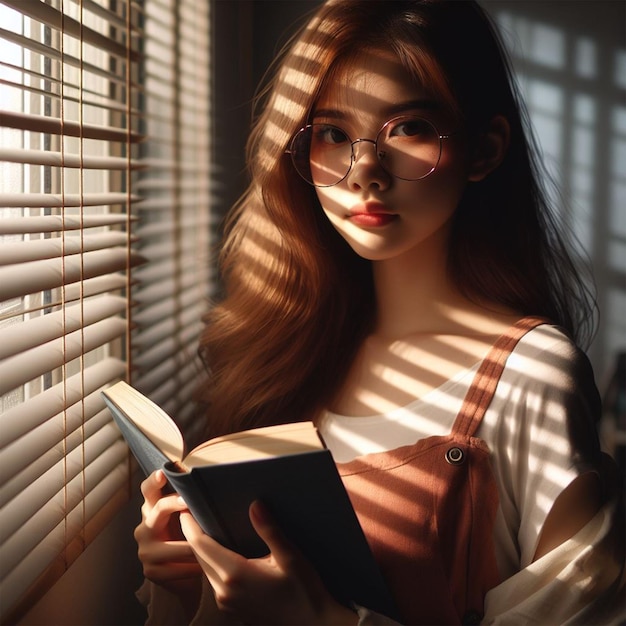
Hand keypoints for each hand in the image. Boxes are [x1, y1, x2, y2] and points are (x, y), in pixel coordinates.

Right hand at [134, 470, 202, 608]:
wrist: (179, 574)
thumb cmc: (187, 536)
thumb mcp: (186, 518)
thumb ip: (191, 503)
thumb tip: (214, 484)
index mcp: (153, 508)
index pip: (148, 490)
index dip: (154, 481)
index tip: (162, 473)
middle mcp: (145, 526)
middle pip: (159, 508)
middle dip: (174, 502)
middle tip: (190, 501)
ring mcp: (145, 549)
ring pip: (174, 546)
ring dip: (194, 548)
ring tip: (212, 549)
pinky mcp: (150, 571)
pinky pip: (176, 569)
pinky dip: (192, 569)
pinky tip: (203, 568)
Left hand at [180, 500, 358, 624]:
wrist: (311, 625)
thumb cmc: (304, 591)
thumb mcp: (290, 557)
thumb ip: (269, 530)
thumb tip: (255, 505)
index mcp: (236, 574)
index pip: (202, 546)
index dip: (191, 527)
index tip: (184, 510)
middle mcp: (225, 591)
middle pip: (199, 558)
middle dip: (193, 536)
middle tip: (189, 515)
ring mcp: (226, 603)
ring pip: (205, 570)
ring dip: (201, 551)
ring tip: (201, 530)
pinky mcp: (231, 609)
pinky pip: (213, 582)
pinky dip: (210, 565)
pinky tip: (218, 554)